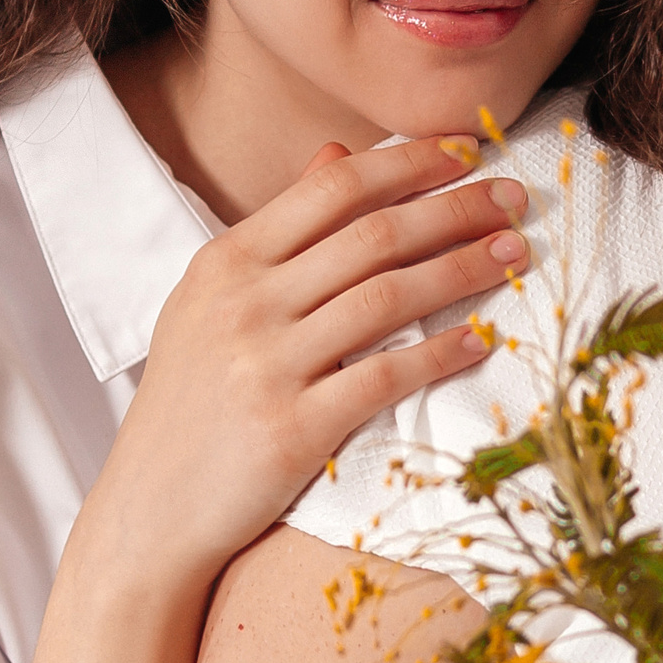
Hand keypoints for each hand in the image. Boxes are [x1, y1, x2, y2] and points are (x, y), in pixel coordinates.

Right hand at [73, 135, 525, 594]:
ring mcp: (266, 365)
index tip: (467, 151)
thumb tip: (339, 151)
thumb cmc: (191, 402)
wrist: (147, 512)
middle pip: (374, 235)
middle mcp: (244, 303)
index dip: (409, 162)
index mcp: (227, 261)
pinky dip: (441, 354)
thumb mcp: (213, 302)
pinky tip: (482, 339)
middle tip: (515, 198)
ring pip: (388, 297)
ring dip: (465, 269)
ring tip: (515, 254)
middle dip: (457, 208)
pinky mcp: (291, 429)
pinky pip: (385, 377)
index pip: (334, 188)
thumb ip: (282, 231)